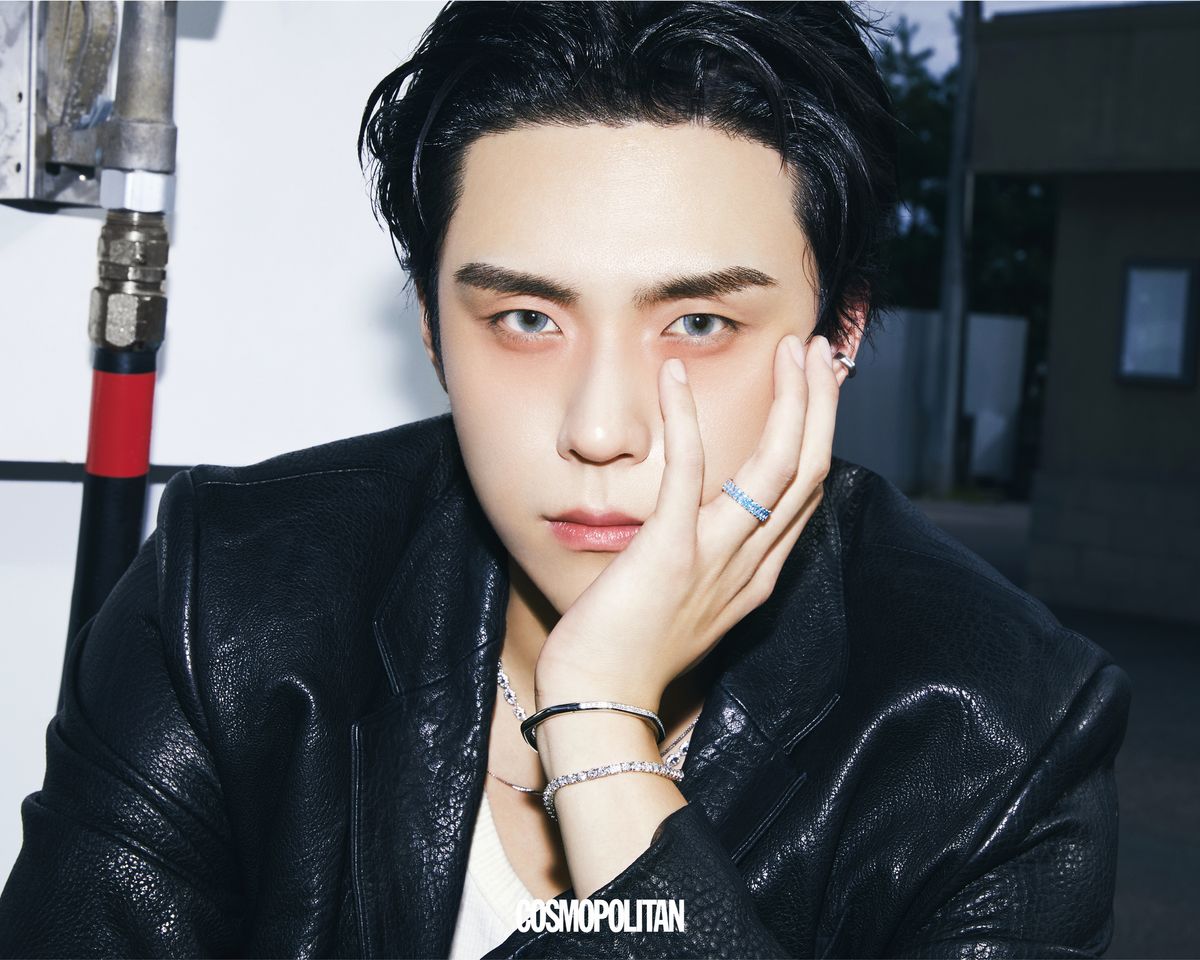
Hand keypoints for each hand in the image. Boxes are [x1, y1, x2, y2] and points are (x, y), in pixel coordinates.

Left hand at [535, 333, 847, 710]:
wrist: (600, 702)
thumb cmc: (630, 653)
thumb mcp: (690, 604)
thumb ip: (708, 561)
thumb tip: (701, 519)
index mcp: (758, 576)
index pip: (807, 493)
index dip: (819, 432)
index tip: (818, 386)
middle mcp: (751, 565)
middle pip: (809, 472)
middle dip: (820, 405)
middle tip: (819, 351)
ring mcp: (715, 558)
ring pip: (778, 468)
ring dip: (791, 402)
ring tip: (793, 351)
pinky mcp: (669, 551)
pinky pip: (689, 472)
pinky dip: (685, 417)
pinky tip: (673, 375)